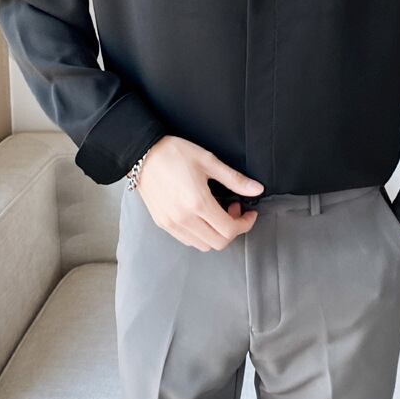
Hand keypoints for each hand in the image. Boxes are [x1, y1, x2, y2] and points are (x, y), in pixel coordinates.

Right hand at [136, 135, 263, 251]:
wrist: (143, 154)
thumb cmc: (174, 154)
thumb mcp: (209, 161)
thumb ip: (235, 179)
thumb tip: (256, 189)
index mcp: (198, 203)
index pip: (229, 230)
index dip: (245, 224)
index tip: (249, 213)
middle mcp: (184, 218)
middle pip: (218, 243)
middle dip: (233, 230)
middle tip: (234, 209)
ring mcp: (171, 223)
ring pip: (203, 245)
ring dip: (216, 233)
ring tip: (217, 212)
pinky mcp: (162, 223)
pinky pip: (187, 240)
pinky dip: (201, 234)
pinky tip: (202, 216)